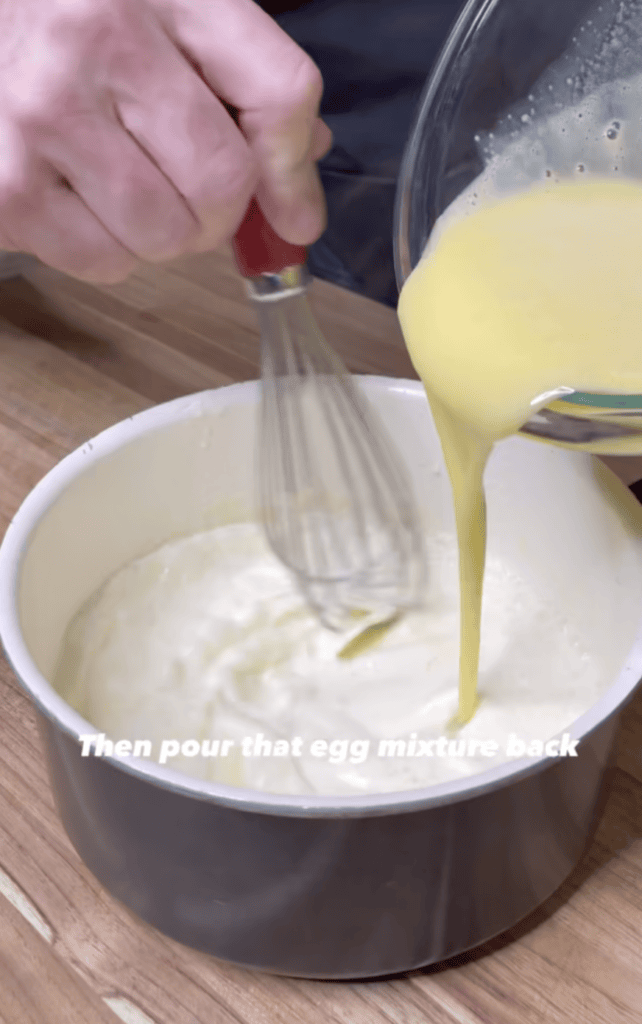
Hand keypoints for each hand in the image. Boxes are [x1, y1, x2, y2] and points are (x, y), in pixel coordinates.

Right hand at [0, 0, 331, 282]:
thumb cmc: (72, 21)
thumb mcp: (168, 16)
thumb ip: (243, 86)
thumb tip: (298, 182)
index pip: (278, 91)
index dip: (294, 172)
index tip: (292, 212)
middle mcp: (100, 43)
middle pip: (223, 183)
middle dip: (217, 211)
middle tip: (182, 189)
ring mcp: (45, 116)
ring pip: (166, 236)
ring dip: (159, 234)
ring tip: (119, 185)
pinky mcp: (8, 188)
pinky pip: (104, 262)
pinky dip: (105, 250)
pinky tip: (76, 198)